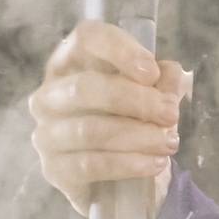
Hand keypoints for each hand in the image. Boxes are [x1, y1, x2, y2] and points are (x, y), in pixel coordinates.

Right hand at [28, 19, 191, 216]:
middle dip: (136, 101)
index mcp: (72, 62)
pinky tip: (155, 163)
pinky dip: (128, 164)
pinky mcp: (54, 169)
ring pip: (89, 130)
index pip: (86, 38)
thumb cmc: (133, 124)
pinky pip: (90, 165)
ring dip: (138, 136)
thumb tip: (170, 74)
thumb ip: (164, 83)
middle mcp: (50, 94)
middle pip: (85, 88)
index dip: (120, 50)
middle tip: (171, 114)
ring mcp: (47, 133)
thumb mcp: (155, 97)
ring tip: (169, 142)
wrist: (120, 180)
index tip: (152, 72)